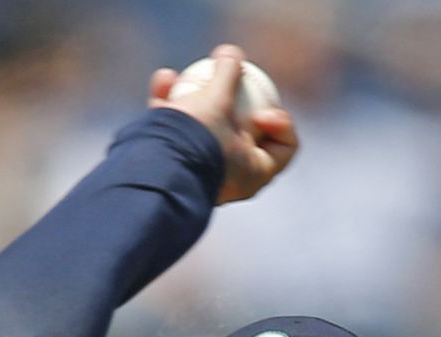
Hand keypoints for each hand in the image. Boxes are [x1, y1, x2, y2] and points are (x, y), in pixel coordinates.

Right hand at [148, 43, 298, 204]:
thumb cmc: (197, 140)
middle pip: (247, 132)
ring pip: (208, 127)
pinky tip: (164, 81)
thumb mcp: (218, 99)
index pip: (285, 146)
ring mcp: (205, 171)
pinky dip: (172, 106)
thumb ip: (228, 73)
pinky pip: (179, 131)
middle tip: (225, 86)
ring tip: (188, 76)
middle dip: (234, 101)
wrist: (155, 170)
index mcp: (255, 173)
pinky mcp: (177, 164)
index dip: (281, 121)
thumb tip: (231, 54)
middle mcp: (233, 177)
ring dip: (198, 96)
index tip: (261, 112)